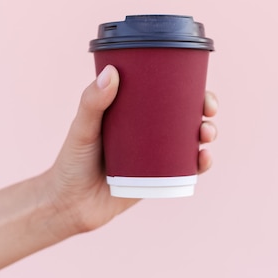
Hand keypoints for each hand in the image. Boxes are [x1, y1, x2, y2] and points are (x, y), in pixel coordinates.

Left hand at [44, 65, 217, 233]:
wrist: (70, 205)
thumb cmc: (71, 162)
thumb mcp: (82, 129)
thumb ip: (92, 102)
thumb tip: (112, 72)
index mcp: (134, 112)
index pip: (166, 93)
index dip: (190, 88)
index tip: (200, 87)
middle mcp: (149, 131)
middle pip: (186, 114)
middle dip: (206, 110)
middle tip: (208, 111)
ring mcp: (156, 155)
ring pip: (191, 140)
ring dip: (208, 134)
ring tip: (205, 136)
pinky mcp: (159, 178)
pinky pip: (187, 169)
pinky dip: (201, 163)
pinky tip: (204, 159)